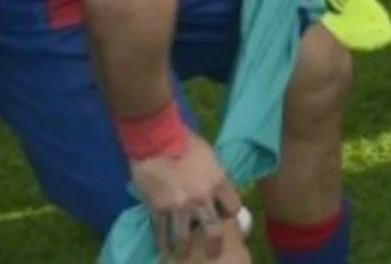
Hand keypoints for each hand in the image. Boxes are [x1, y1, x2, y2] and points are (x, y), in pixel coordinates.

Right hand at [130, 130, 244, 261]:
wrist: (156, 139)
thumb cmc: (184, 140)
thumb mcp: (209, 154)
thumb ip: (214, 173)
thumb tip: (216, 184)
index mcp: (218, 181)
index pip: (233, 207)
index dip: (230, 214)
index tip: (225, 218)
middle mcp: (202, 197)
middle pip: (213, 229)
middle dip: (214, 244)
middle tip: (213, 252)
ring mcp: (179, 206)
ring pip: (185, 236)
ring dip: (185, 249)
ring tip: (183, 256)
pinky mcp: (159, 209)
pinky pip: (162, 232)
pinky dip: (163, 244)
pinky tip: (164, 252)